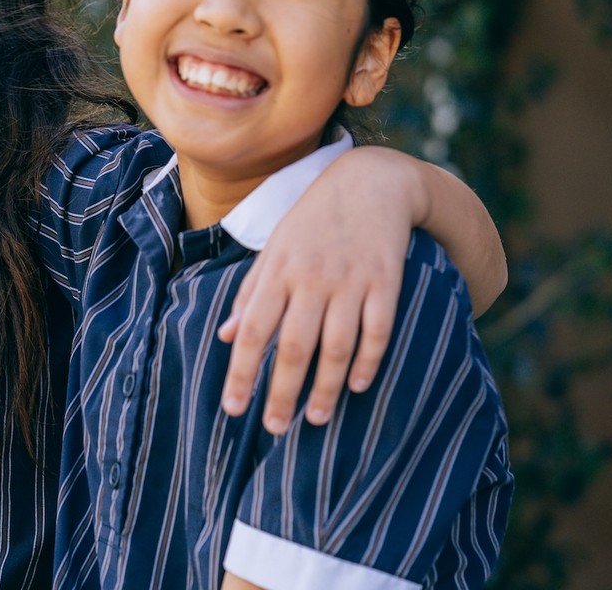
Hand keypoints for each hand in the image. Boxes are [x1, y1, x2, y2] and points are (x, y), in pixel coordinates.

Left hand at [216, 149, 416, 433]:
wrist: (371, 182)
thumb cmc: (312, 221)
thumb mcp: (273, 249)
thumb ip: (250, 293)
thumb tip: (224, 337)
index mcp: (278, 272)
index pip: (252, 330)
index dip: (241, 372)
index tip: (233, 409)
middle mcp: (311, 278)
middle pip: (293, 346)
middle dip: (282, 392)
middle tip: (274, 428)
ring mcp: (351, 281)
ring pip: (336, 346)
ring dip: (325, 387)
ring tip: (314, 419)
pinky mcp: (386, 281)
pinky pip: (378, 330)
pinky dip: (368, 361)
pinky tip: (358, 387)